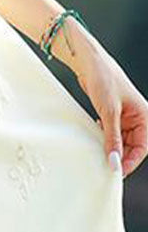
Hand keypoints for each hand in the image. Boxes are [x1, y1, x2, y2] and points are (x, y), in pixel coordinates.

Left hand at [75, 48, 147, 177]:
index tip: (116, 170)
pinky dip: (105, 137)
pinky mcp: (112, 113)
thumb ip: (112, 137)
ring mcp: (125, 115)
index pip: (142, 147)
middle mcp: (138, 117)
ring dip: (111, 146)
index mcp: (145, 116)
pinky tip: (96, 138)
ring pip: (121, 139)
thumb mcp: (108, 112)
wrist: (88, 61)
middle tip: (105, 165)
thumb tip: (114, 160)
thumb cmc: (103, 79)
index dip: (130, 160)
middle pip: (132, 145)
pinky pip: (112, 131)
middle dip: (120, 155)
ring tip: (99, 153)